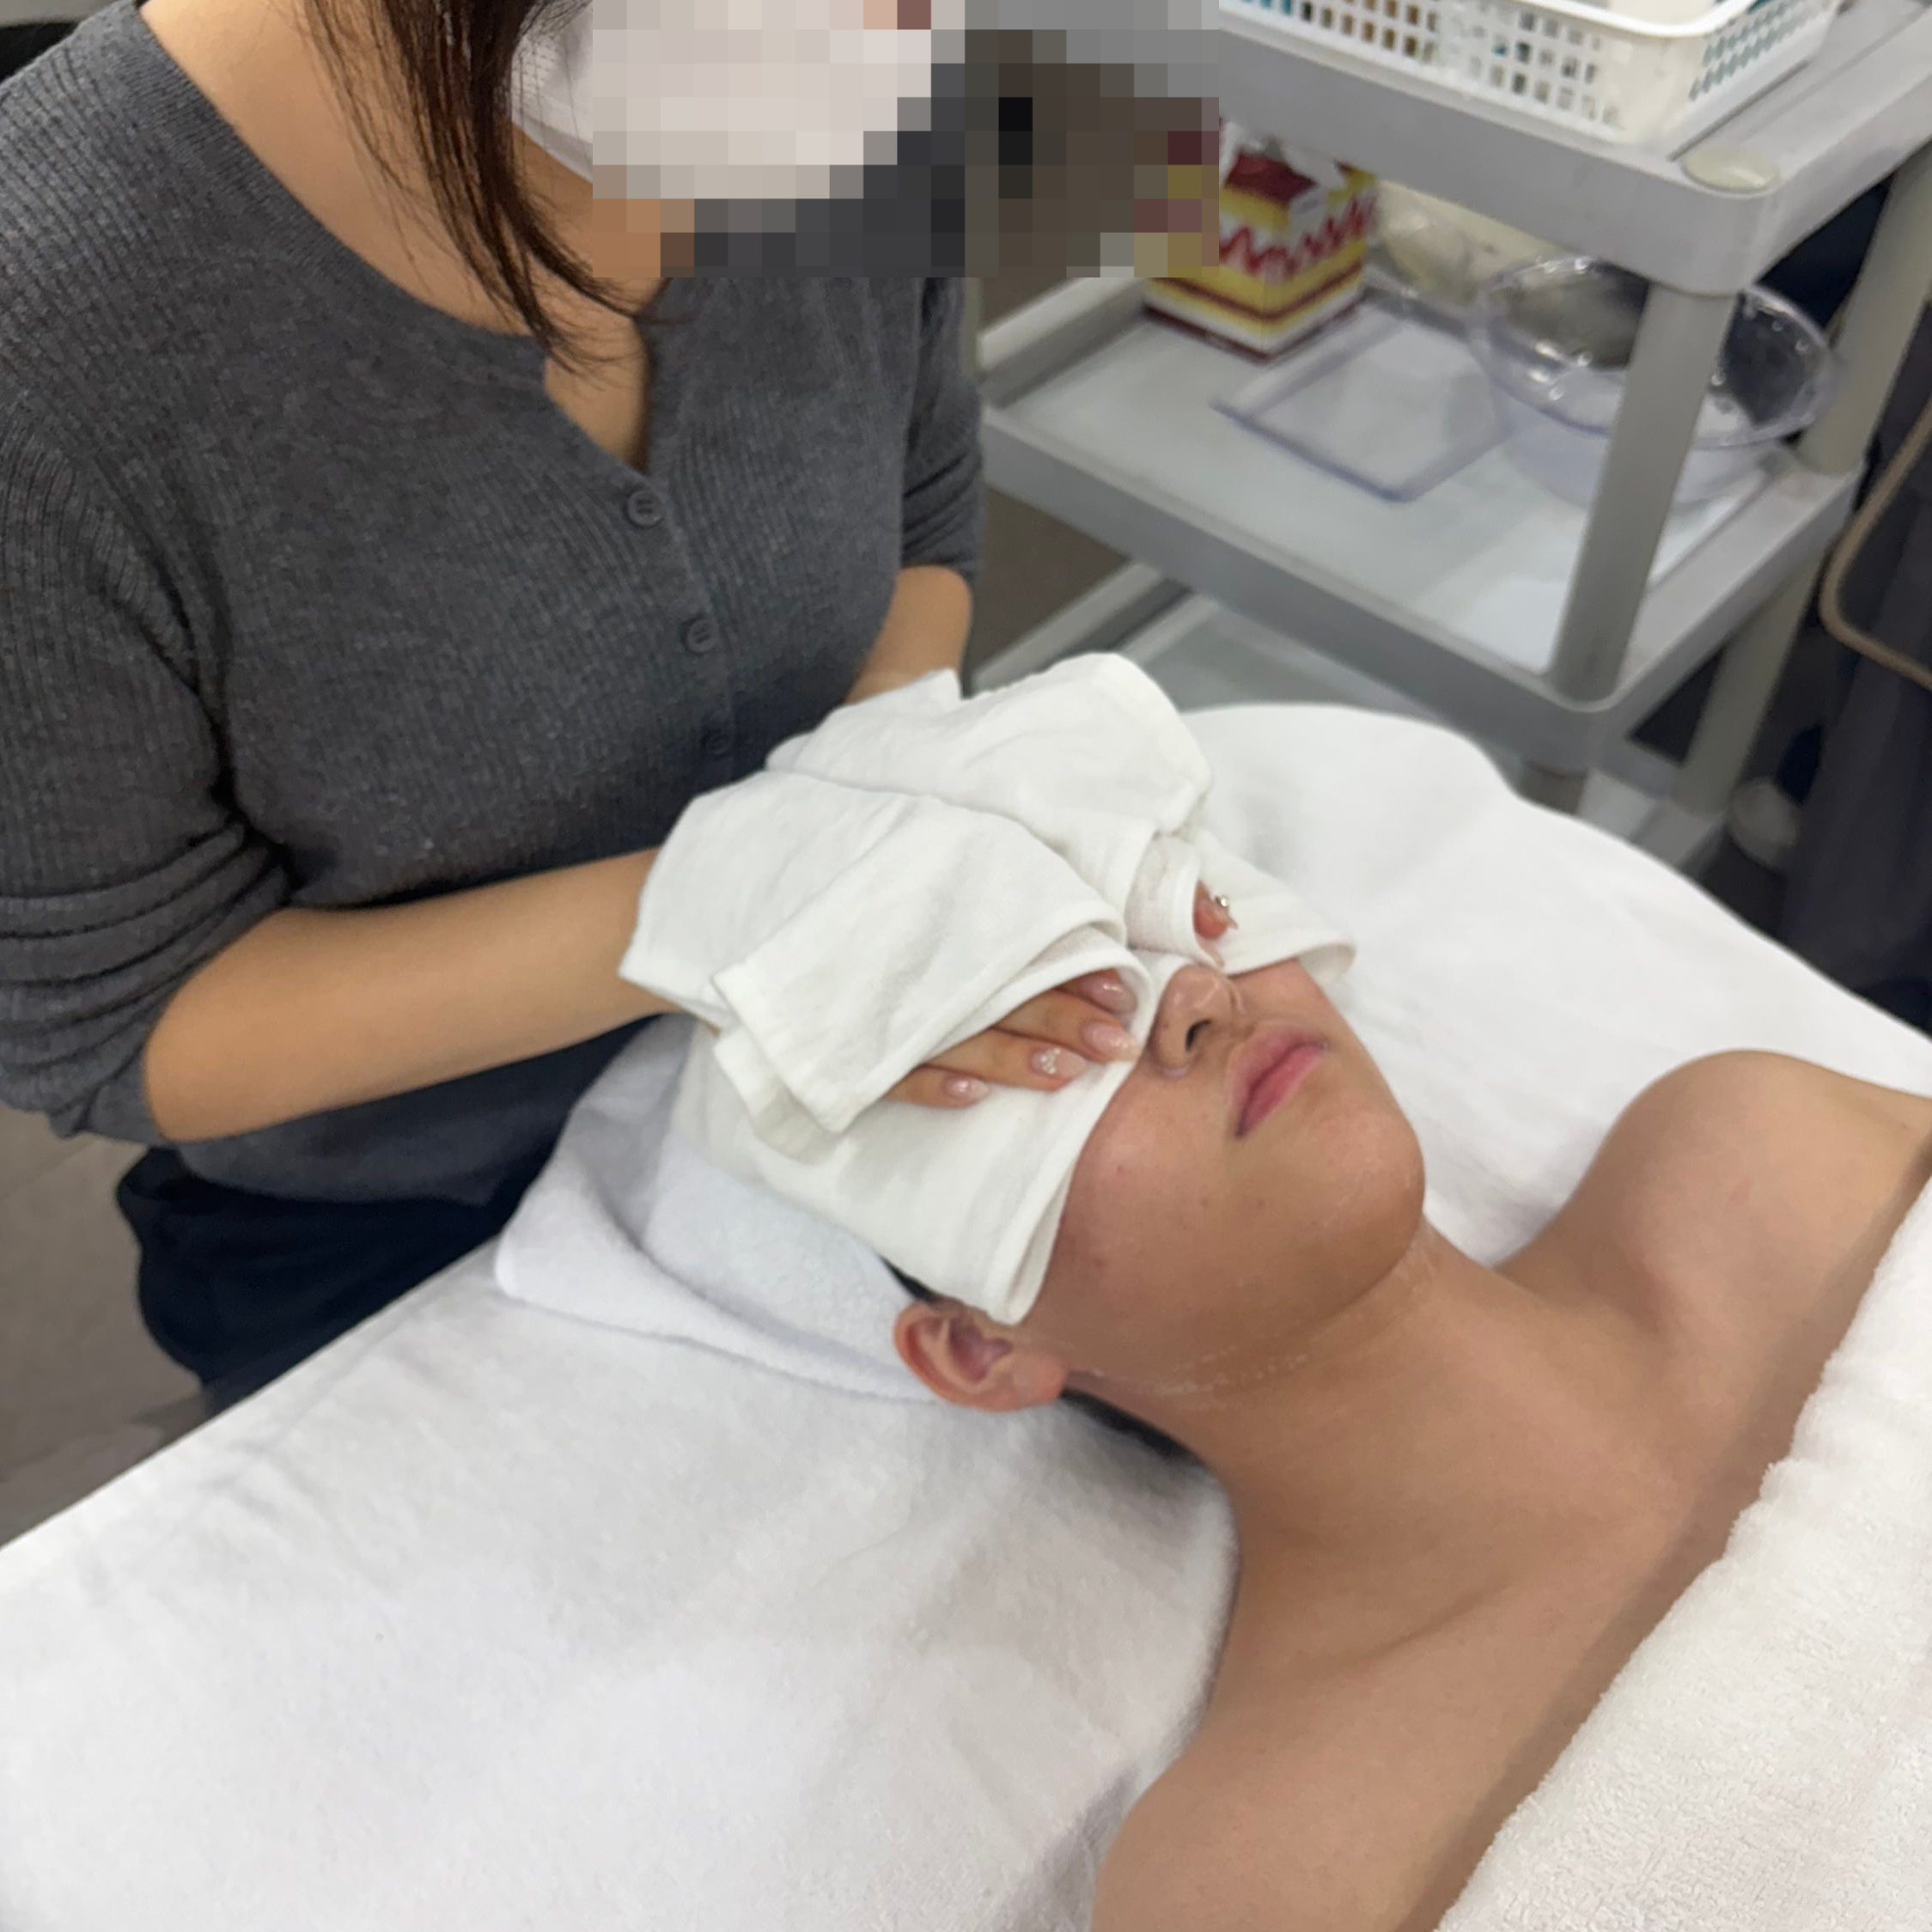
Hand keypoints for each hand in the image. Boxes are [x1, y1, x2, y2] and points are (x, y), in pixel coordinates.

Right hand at [889, 885, 1233, 1106]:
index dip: (1082, 967)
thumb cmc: (954, 878)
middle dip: (1063, 1018)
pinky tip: (973, 1099)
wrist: (820, 861)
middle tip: (1116, 1046)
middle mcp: (939, 948)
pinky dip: (932, 1083)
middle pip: (1006, 988)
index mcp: (979, 901)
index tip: (1125, 991)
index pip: (1038, 939)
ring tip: (1064, 1077)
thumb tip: (1220, 920)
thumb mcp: (1034, 856)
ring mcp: (897, 992)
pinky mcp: (860, 1031)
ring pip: (959, 1031)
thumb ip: (1137, 885)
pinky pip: (894, 1065)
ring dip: (1012, 1055)